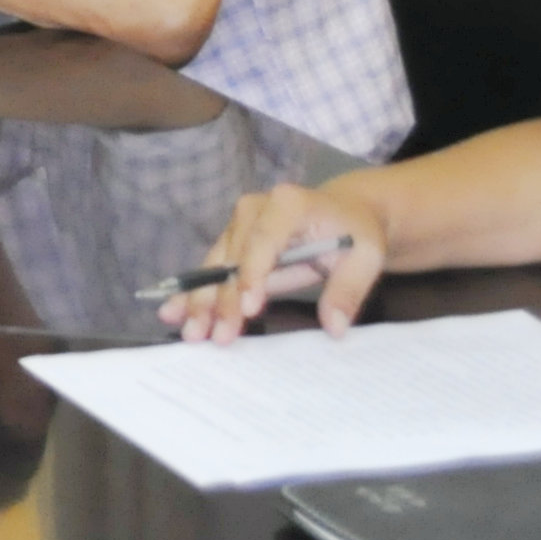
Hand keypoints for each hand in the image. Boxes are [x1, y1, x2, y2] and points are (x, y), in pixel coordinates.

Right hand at [160, 177, 388, 342]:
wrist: (346, 211)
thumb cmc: (356, 231)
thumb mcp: (366, 257)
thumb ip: (348, 289)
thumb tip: (335, 326)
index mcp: (288, 204)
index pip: (263, 241)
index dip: (252, 275)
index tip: (248, 309)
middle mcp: (254, 209)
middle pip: (232, 258)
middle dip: (220, 299)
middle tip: (212, 335)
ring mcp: (239, 224)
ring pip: (216, 266)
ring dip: (201, 301)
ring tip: (189, 331)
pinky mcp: (233, 241)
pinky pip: (213, 270)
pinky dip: (196, 293)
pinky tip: (174, 311)